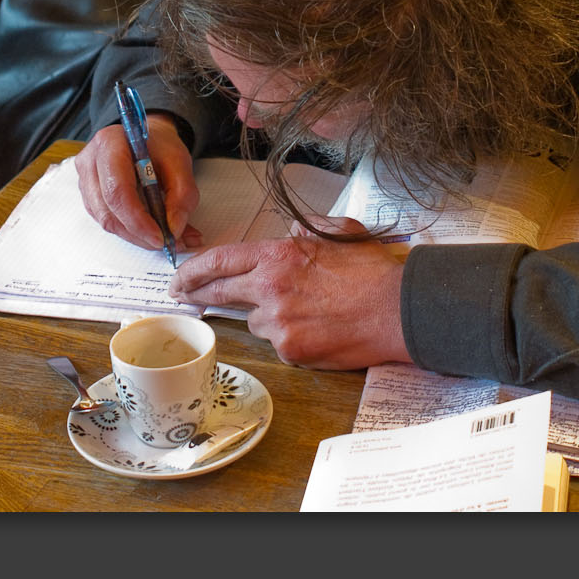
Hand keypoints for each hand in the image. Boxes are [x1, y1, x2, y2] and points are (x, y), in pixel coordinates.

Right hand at [74, 114, 203, 251]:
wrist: (147, 139)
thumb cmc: (161, 147)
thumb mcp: (181, 163)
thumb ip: (182, 195)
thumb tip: (174, 229)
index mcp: (110, 144)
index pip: (117, 190)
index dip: (138, 219)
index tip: (161, 237)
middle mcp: (89, 162)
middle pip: (108, 210)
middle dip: (138, 233)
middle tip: (167, 242)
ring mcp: (85, 180)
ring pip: (106, 221)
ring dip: (135, 235)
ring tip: (163, 237)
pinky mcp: (89, 196)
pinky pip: (106, 221)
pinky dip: (129, 231)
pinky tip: (149, 229)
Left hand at [169, 216, 411, 369]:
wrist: (398, 310)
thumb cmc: (374, 273)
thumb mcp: (340, 234)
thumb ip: (309, 229)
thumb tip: (291, 230)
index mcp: (279, 256)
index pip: (221, 260)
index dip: (194, 270)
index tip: (180, 277)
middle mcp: (270, 288)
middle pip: (221, 293)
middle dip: (197, 295)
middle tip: (185, 297)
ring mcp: (278, 322)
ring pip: (256, 321)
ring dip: (268, 316)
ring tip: (306, 311)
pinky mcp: (290, 350)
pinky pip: (279, 343)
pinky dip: (291, 338)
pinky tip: (318, 329)